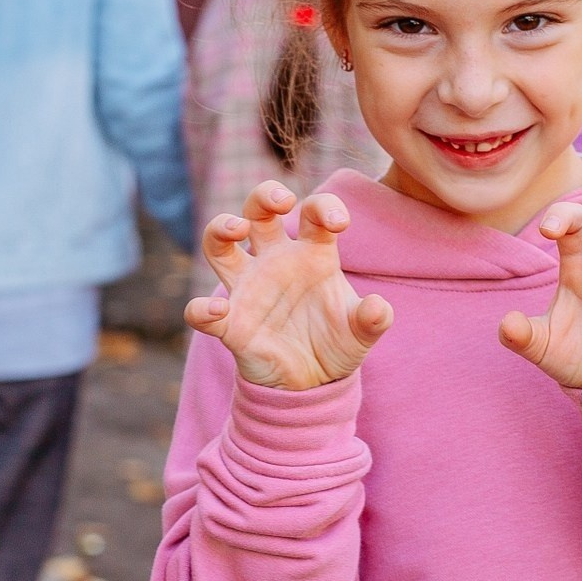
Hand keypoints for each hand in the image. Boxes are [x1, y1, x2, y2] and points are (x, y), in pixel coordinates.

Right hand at [185, 182, 392, 390]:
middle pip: (258, 211)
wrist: (314, 385)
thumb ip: (372, 319)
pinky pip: (202, 311)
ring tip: (237, 229)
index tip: (340, 223)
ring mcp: (249, 289)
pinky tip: (219, 310)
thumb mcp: (361, 333)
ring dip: (221, 228)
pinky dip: (203, 309)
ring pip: (218, 244)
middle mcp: (275, 262)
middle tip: (282, 200)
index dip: (324, 207)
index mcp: (312, 254)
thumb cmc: (336, 344)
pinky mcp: (230, 323)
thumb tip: (378, 308)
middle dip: (265, 195)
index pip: (313, 213)